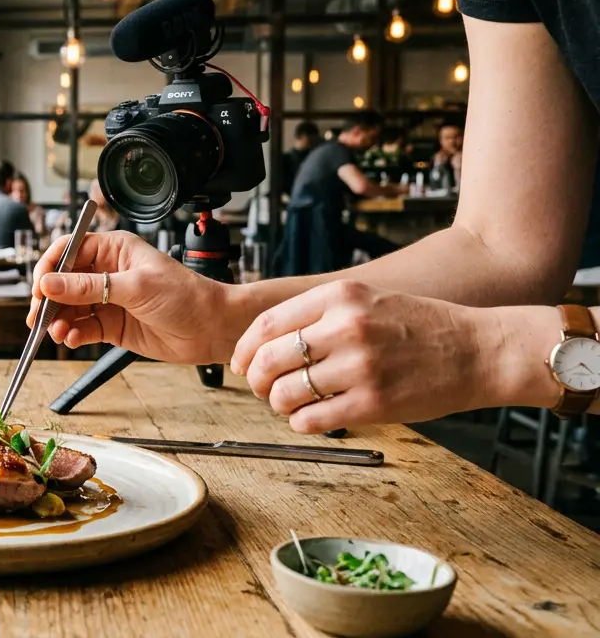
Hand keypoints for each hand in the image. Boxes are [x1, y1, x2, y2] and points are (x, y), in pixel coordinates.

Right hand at [26, 231, 234, 364]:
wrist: (212, 328)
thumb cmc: (186, 296)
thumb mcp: (135, 287)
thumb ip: (89, 287)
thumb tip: (50, 283)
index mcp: (114, 250)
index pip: (69, 250)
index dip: (50, 267)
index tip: (40, 287)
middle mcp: (107, 272)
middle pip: (63, 281)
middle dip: (49, 299)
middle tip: (39, 316)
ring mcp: (108, 300)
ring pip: (70, 308)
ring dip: (59, 320)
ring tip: (56, 332)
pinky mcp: (112, 325)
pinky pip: (83, 328)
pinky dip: (73, 334)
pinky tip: (72, 339)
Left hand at [230, 281, 496, 433]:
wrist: (479, 350)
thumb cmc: (421, 326)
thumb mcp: (368, 298)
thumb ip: (320, 313)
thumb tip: (266, 342)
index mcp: (340, 296)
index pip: (267, 325)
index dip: (244, 349)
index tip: (240, 363)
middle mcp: (346, 328)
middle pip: (268, 360)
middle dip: (255, 380)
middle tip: (261, 388)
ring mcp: (359, 367)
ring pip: (285, 393)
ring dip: (278, 404)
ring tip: (291, 404)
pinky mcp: (373, 403)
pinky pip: (311, 420)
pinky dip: (301, 423)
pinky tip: (311, 417)